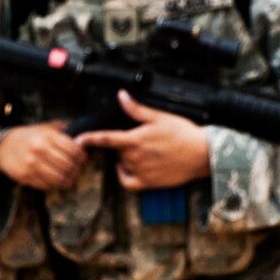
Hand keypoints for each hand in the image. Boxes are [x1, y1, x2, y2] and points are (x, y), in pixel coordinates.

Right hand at [0, 122, 87, 191]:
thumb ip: (64, 130)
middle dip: (77, 171)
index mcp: (47, 136)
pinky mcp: (26, 177)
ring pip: (59, 179)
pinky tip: (56, 181)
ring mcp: (32, 165)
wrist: (3, 147)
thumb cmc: (28, 137)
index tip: (83, 159)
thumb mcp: (45, 127)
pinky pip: (47, 186)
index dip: (82, 157)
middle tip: (77, 171)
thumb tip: (84, 137)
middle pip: (68, 166)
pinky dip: (55, 185)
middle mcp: (40, 150)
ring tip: (69, 179)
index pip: (74, 150)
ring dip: (68, 181)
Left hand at [78, 92, 211, 190]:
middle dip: (123, 145)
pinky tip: (131, 168)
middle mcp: (134, 158)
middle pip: (117, 151)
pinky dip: (124, 175)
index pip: (105, 139)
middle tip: (142, 138)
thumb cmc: (182, 133)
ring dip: (127, 158)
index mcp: (135, 140)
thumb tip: (121, 96)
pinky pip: (127, 182)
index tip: (77, 140)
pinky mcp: (148, 183)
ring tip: (147, 150)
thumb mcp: (159, 117)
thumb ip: (136, 109)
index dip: (89, 139)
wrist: (201, 154)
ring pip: (122, 165)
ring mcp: (140, 172)